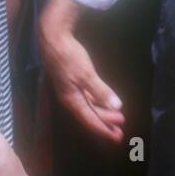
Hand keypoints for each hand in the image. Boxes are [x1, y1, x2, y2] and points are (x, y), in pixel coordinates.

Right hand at [37, 0, 124, 141]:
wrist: (54, 38)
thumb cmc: (69, 57)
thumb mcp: (86, 74)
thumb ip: (100, 91)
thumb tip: (116, 107)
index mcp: (72, 100)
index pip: (90, 120)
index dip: (104, 129)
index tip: (117, 137)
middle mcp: (70, 98)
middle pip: (89, 116)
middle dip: (105, 123)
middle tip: (120, 132)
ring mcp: (71, 90)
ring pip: (89, 107)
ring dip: (103, 113)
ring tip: (118, 118)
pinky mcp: (73, 81)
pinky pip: (87, 98)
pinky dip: (97, 102)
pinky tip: (106, 103)